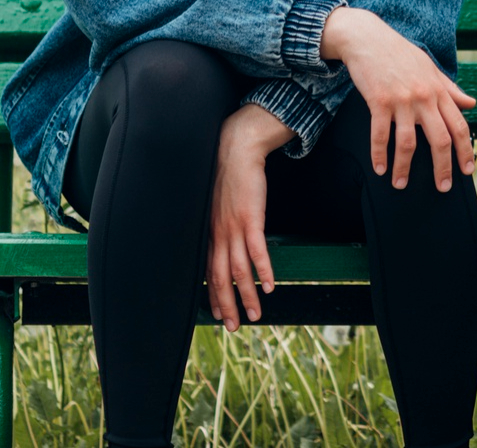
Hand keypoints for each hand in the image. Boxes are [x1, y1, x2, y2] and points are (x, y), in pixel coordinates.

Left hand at [207, 103, 292, 330]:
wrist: (234, 148)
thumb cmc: (227, 174)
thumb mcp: (216, 203)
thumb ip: (218, 223)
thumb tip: (223, 238)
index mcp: (208, 233)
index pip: (208, 273)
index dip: (214, 296)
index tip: (220, 316)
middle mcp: (217, 234)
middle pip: (220, 278)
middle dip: (227, 305)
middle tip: (234, 327)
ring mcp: (234, 227)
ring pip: (238, 270)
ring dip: (246, 295)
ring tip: (255, 315)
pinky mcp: (251, 218)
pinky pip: (257, 250)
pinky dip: (262, 270)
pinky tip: (269, 286)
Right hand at [322, 8, 476, 189]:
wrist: (369, 38)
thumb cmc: (400, 55)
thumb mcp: (430, 69)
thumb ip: (451, 89)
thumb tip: (471, 104)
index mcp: (439, 91)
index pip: (459, 126)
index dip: (465, 151)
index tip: (467, 170)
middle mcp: (424, 97)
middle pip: (440, 140)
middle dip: (443, 168)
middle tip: (442, 187)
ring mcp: (402, 101)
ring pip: (408, 143)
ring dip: (404, 168)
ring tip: (400, 184)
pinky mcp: (379, 102)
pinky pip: (381, 135)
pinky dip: (379, 155)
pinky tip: (379, 168)